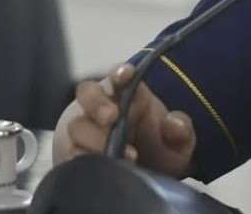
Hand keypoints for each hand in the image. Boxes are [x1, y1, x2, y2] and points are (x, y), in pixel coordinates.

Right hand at [52, 63, 196, 177]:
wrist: (146, 177)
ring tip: (119, 156)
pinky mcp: (75, 154)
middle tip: (112, 118)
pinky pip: (69, 153)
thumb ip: (181, 131)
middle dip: (97, 103)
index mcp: (130, 96)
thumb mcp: (179, 144)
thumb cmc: (159, 151)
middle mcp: (104, 108)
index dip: (120, 72)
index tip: (126, 74)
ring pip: (77, 125)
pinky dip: (80, 159)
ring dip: (93, 138)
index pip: (119, 76)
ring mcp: (87, 131)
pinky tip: (98, 168)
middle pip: (87, 93)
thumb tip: (174, 123)